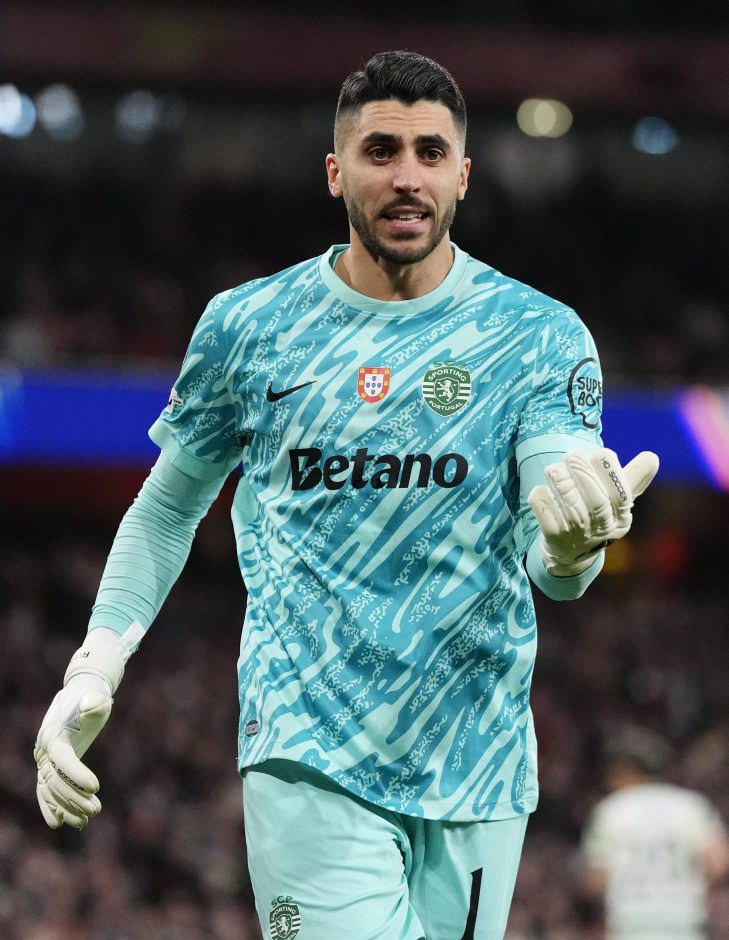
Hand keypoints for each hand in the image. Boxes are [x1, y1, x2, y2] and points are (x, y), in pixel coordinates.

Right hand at [34, 627, 128, 829]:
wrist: (81, 694)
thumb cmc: (92, 696)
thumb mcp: (95, 697)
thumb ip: (95, 702)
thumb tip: (96, 704)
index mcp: (53, 734)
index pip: (62, 759)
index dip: (77, 774)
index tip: (97, 787)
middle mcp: (44, 749)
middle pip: (55, 780)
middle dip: (74, 798)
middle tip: (97, 810)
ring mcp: (44, 759)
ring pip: (50, 790)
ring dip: (67, 807)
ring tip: (87, 821)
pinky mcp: (49, 766)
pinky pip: (46, 791)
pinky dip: (52, 807)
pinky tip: (64, 823)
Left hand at [528, 448, 658, 575]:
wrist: (570, 554)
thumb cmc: (597, 517)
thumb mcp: (617, 502)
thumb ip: (633, 479)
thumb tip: (652, 457)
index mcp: (621, 518)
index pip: (622, 496)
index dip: (611, 474)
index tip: (601, 453)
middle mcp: (602, 529)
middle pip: (596, 502)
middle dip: (584, 475)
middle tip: (572, 454)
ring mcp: (578, 536)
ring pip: (571, 508)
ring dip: (561, 484)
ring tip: (554, 468)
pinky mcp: (555, 539)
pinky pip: (548, 518)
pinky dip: (543, 501)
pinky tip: (541, 489)